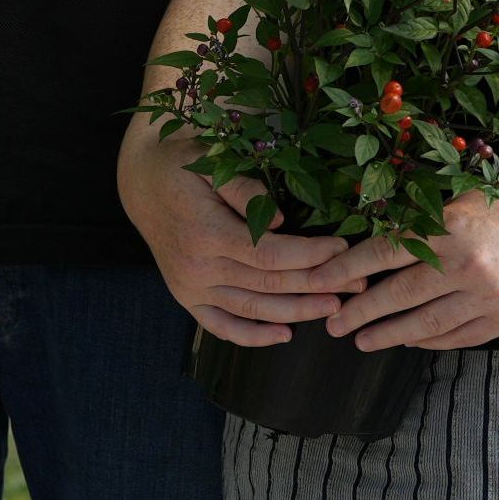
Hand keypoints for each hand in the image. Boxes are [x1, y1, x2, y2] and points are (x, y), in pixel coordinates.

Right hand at [119, 129, 370, 348]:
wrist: (142, 184)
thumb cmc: (183, 165)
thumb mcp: (211, 163)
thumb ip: (244, 190)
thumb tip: (283, 220)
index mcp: (207, 232)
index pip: (269, 254)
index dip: (309, 255)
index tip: (343, 249)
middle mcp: (198, 267)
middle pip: (268, 285)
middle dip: (316, 285)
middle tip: (356, 282)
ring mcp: (191, 287)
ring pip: (251, 309)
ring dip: (296, 312)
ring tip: (334, 308)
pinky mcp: (187, 297)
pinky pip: (221, 326)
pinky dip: (252, 336)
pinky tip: (284, 335)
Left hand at [324, 191, 498, 353]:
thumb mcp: (461, 204)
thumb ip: (422, 227)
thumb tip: (372, 254)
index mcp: (450, 227)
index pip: (385, 252)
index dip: (347, 269)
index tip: (319, 282)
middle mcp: (467, 265)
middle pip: (399, 295)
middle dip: (360, 312)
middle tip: (332, 324)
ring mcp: (488, 297)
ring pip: (425, 324)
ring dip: (388, 334)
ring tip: (362, 340)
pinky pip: (456, 337)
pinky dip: (428, 341)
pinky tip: (408, 340)